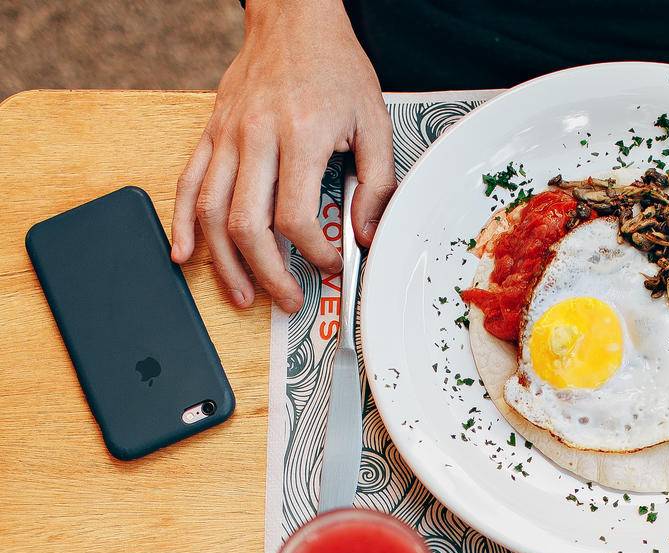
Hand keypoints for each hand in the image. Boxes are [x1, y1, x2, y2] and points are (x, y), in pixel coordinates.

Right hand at [170, 0, 394, 312]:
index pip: (296, 215)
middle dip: (268, 273)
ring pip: (212, 212)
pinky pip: (188, 183)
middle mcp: (257, 136)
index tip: (329, 264)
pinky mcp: (211, 132)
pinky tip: (184, 253)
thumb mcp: (375, 121)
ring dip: (225, 263)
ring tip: (243, 295)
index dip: (314, 252)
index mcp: (301, 135)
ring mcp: (228, 135)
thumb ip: (376, 182)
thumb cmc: (335, 67)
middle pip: (248, 223)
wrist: (295, 19)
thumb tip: (364, 233)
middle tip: (288, 299)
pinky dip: (182, 223)